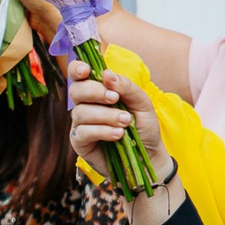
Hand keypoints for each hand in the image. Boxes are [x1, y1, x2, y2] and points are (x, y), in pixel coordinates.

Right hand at [65, 59, 166, 186]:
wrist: (148, 156)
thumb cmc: (143, 127)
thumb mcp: (142, 103)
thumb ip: (126, 87)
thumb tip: (107, 75)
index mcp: (98, 91)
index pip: (79, 75)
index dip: (77, 68)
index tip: (86, 70)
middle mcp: (86, 105)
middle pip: (76, 90)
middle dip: (94, 91)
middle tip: (114, 98)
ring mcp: (81, 124)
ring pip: (80, 112)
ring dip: (105, 115)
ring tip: (125, 122)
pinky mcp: (80, 142)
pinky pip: (83, 132)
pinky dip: (102, 131)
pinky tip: (118, 135)